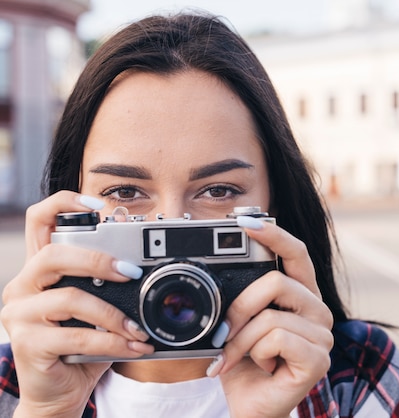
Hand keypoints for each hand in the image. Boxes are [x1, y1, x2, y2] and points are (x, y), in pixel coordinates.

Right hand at [1, 191, 153, 416]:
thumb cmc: (82, 345)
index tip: (100, 204)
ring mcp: (19, 315)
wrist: (60, 392)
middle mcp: (23, 286)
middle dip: (98, 259)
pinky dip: (112, 342)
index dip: (65, 203)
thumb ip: (108, 282)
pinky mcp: (27, 345)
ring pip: (69, 298)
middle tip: (131, 272)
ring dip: (113, 314)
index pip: (39, 220)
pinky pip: (76, 336)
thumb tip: (137, 258)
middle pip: (53, 255)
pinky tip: (134, 347)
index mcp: (40, 270)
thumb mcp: (99, 308)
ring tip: (139, 328)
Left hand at [210, 217, 333, 417]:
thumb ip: (239, 297)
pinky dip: (254, 354)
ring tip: (235, 357)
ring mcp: (321, 335)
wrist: (249, 407)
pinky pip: (276, 338)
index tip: (244, 222)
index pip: (296, 253)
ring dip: (240, 339)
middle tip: (223, 331)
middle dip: (239, 306)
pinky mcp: (318, 359)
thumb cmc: (244, 364)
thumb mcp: (237, 323)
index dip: (274, 234)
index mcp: (300, 295)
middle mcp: (317, 310)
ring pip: (271, 315)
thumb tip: (215, 271)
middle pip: (277, 281)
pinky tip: (259, 367)